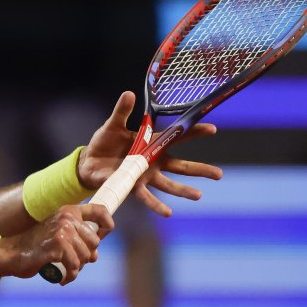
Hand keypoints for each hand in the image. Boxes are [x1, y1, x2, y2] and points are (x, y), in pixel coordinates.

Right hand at [0, 204, 112, 284]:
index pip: (100, 211)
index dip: (107, 225)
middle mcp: (67, 217)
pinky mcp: (57, 246)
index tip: (101, 237)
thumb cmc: (38, 246)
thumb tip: (95, 255)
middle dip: (86, 255)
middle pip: (94, 241)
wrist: (14, 253)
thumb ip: (78, 239)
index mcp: (69, 211)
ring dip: (78, 267)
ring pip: (86, 256)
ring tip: (67, 270)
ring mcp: (62, 231)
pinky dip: (71, 275)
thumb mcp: (59, 235)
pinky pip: (75, 265)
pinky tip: (64, 279)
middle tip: (73, 262)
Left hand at [77, 91, 222, 216]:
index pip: (177, 137)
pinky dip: (157, 205)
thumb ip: (122, 112)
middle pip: (181, 166)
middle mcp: (152, 162)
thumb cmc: (103, 143)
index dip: (194, 132)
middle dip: (200, 170)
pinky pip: (146, 197)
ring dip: (183, 190)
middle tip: (219, 174)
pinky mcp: (132, 186)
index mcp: (151, 144)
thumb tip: (129, 94)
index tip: (212, 129)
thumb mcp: (113, 125)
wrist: (88, 162)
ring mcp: (144, 176)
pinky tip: (169, 212)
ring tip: (199, 195)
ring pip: (169, 184)